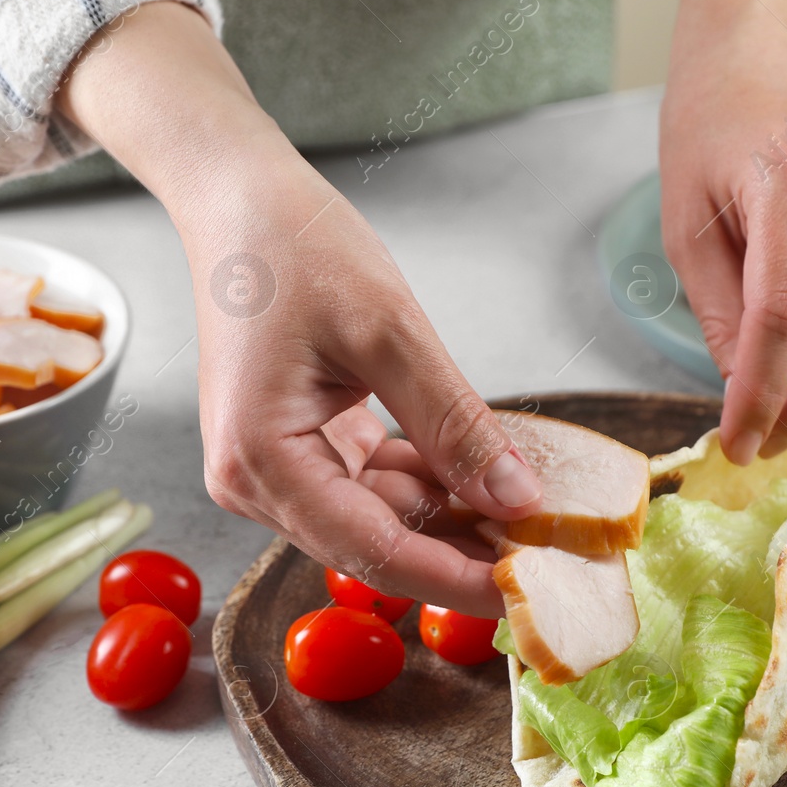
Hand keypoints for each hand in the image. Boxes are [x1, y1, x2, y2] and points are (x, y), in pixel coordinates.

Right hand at [60, 2, 540, 616]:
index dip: (455, 578)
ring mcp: (273, 468)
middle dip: (460, 545)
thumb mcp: (390, 332)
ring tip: (527, 500)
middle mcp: (255, 482)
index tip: (528, 588)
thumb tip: (516, 499)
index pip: (373, 550)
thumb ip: (455, 425)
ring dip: (450, 510)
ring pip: (380, 517)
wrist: (239, 198)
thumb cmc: (294, 247)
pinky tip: (479, 468)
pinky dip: (426, 478)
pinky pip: (371, 483)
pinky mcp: (296, 449)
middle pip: (375, 543)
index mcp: (261, 462)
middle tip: (547, 548)